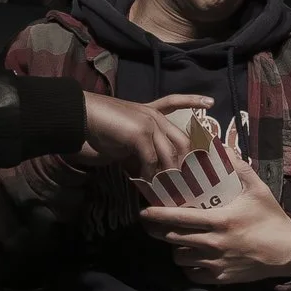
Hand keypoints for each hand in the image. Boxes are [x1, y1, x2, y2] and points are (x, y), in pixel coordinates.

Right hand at [79, 91, 216, 178]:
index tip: (211, 102)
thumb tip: (149, 175)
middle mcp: (153, 116)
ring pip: (169, 153)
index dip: (193, 100)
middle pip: (181, 139)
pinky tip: (145, 182)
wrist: (80, 117)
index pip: (175, 102)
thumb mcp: (124, 142)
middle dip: (186, 161)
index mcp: (150, 112)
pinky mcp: (140, 133)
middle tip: (187, 180)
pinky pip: (151, 160)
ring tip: (169, 190)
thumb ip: (138, 153)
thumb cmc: (98, 128)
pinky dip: (149, 174)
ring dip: (168, 174)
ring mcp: (149, 123)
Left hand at [137, 144, 290, 283]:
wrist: (289, 251)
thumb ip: (237, 166)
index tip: (144, 212)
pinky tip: (191, 256)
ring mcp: (216, 263)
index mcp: (220, 220)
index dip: (157, 216)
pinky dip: (187, 266)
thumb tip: (218, 145)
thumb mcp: (257, 188)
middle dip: (159, 230)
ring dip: (174, 247)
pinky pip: (191, 275)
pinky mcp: (219, 278)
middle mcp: (214, 244)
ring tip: (176, 238)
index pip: (179, 218)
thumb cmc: (270, 217)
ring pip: (179, 257)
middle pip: (172, 239)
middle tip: (153, 223)